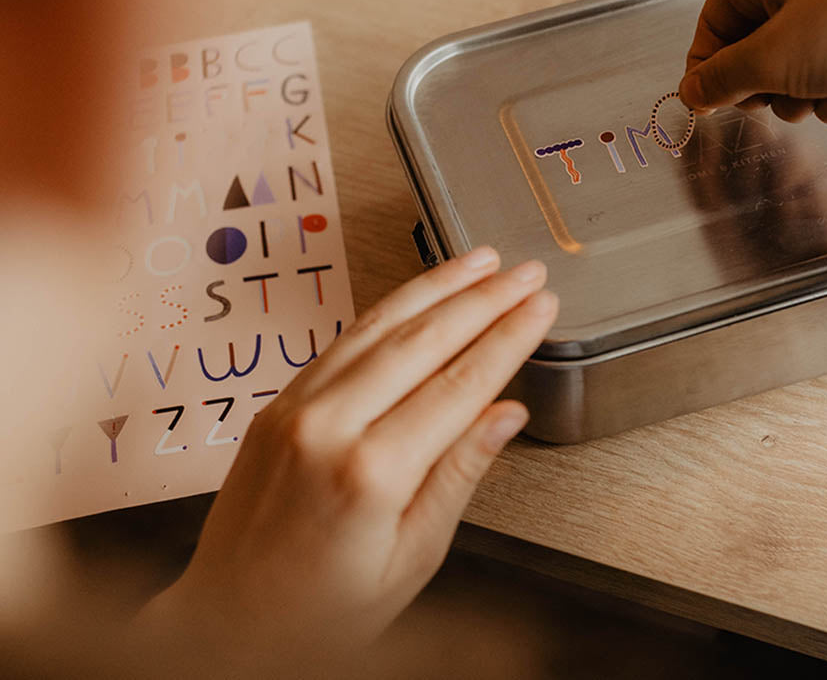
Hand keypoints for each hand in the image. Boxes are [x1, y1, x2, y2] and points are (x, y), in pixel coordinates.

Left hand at [139, 248, 556, 675]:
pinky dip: (389, 308)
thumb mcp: (411, 558)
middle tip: (525, 274)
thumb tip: (505, 415)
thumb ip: (459, 474)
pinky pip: (344, 339)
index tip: (540, 309)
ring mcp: (297, 407)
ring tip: (481, 262)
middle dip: (483, 298)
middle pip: (424, 340)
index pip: (460, 385)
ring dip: (437, 286)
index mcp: (371, 473)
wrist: (228, 623)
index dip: (508, 339)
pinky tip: (418, 293)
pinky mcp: (280, 402)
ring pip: (381, 324)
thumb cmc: (319, 612)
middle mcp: (329, 426)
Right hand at [678, 0, 826, 122]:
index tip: (714, 104)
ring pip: (790, 73)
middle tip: (780, 89)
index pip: (708, 32)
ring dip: (803, 96)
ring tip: (825, 87)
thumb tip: (692, 94)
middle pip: (749, 56)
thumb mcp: (767, 60)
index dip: (710, 74)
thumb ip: (720, 82)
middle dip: (765, 87)